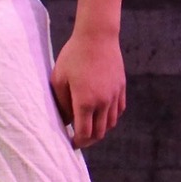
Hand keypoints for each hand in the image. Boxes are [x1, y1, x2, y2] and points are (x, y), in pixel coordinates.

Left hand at [49, 27, 125, 148]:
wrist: (97, 36)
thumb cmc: (73, 56)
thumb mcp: (59, 79)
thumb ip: (61, 103)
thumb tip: (65, 121)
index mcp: (85, 102)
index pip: (84, 133)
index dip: (78, 142)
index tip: (71, 144)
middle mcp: (103, 102)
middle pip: (99, 132)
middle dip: (89, 140)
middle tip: (79, 139)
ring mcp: (114, 95)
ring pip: (111, 123)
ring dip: (100, 129)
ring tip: (89, 128)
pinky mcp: (121, 88)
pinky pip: (119, 110)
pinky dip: (110, 117)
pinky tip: (101, 115)